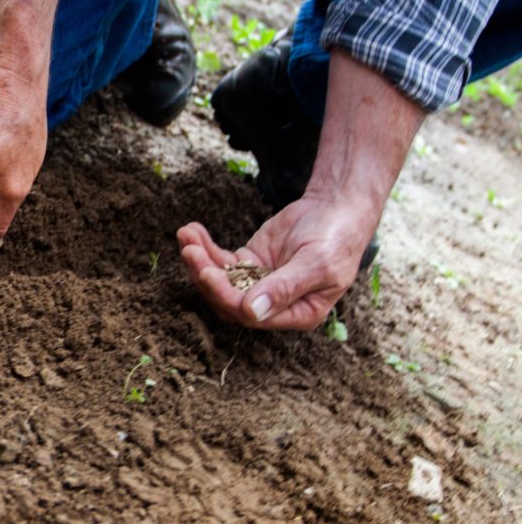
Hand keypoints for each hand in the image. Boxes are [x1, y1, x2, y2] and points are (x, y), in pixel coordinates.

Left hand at [177, 191, 380, 329]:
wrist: (337, 208)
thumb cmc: (336, 238)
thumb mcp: (317, 264)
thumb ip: (285, 288)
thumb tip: (252, 312)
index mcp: (297, 314)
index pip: (251, 315)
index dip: (226, 296)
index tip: (208, 273)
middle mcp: (274, 304)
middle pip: (228, 300)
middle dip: (205, 276)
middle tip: (190, 251)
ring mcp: (258, 283)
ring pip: (220, 280)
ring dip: (199, 260)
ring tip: (186, 235)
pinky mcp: (249, 263)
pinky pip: (221, 260)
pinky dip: (204, 247)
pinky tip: (191, 230)